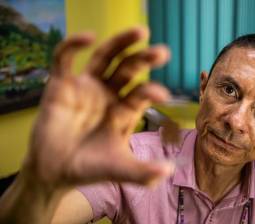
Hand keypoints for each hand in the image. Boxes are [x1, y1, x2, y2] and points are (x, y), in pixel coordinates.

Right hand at [24, 27, 172, 189]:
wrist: (55, 172)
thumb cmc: (89, 168)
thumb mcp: (118, 169)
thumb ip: (142, 172)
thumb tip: (169, 171)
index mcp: (124, 110)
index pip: (141, 93)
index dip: (151, 91)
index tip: (161, 94)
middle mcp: (109, 95)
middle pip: (128, 70)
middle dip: (144, 59)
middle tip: (162, 52)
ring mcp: (86, 87)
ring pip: (105, 57)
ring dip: (121, 43)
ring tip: (140, 32)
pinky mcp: (61, 85)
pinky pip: (65, 59)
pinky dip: (73, 44)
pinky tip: (88, 37)